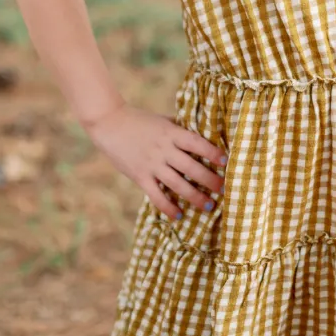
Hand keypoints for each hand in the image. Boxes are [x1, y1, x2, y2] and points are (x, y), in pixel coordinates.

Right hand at [85, 104, 226, 219]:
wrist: (109, 123)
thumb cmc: (139, 120)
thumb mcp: (163, 120)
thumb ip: (180, 129)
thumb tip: (203, 134)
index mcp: (171, 133)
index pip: (196, 143)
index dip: (212, 152)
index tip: (226, 162)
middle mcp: (164, 149)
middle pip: (192, 168)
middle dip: (210, 180)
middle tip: (225, 189)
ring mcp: (152, 164)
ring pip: (178, 184)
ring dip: (194, 197)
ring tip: (208, 206)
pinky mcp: (140, 176)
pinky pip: (156, 196)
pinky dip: (168, 207)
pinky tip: (178, 215)